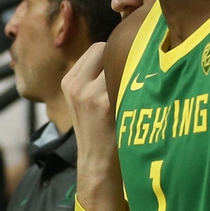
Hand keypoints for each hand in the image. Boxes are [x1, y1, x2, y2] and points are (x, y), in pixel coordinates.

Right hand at [62, 42, 127, 210]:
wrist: (98, 163)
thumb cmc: (97, 131)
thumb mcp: (83, 101)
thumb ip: (93, 77)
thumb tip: (122, 49)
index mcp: (68, 82)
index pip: (96, 48)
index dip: (112, 55)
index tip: (121, 71)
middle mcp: (75, 84)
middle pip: (106, 48)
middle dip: (121, 58)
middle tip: (130, 78)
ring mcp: (88, 93)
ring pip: (119, 59)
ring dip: (132, 69)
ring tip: (136, 89)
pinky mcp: (105, 102)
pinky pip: (129, 75)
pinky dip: (139, 81)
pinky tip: (141, 95)